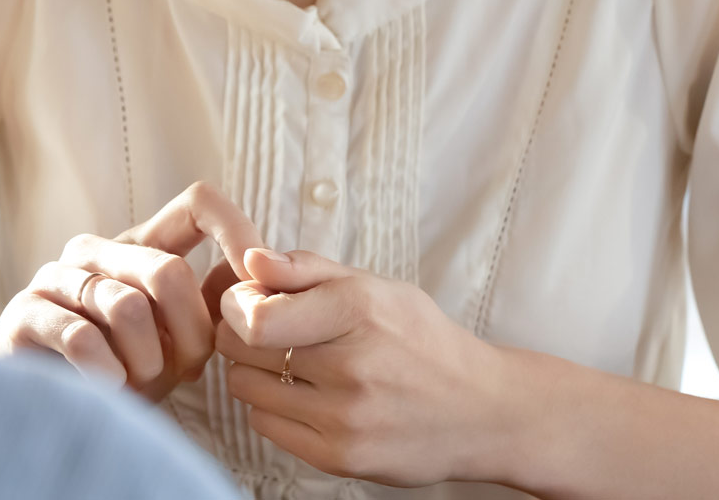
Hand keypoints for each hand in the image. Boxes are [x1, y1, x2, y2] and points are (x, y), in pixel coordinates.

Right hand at [0, 182, 266, 401]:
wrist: (49, 419)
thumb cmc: (121, 376)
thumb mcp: (178, 341)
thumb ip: (212, 301)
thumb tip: (259, 266)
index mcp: (138, 246)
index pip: (197, 204)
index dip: (236, 233)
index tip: (259, 282)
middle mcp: (95, 250)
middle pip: (168, 270)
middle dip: (190, 335)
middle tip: (186, 372)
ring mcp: (54, 277)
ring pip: (126, 308)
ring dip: (146, 363)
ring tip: (137, 384)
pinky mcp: (23, 314)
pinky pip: (81, 337)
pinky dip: (107, 374)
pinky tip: (108, 388)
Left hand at [215, 249, 513, 486]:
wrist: (481, 411)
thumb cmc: (423, 341)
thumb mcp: (377, 288)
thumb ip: (308, 269)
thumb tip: (250, 259)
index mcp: (358, 311)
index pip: (253, 318)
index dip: (237, 306)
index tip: (249, 302)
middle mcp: (351, 367)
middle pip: (241, 349)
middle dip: (242, 333)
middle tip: (268, 331)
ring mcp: (344, 419)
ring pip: (245, 388)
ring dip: (255, 372)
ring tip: (292, 365)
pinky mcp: (339, 458)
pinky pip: (265, 425)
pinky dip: (273, 407)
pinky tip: (305, 396)